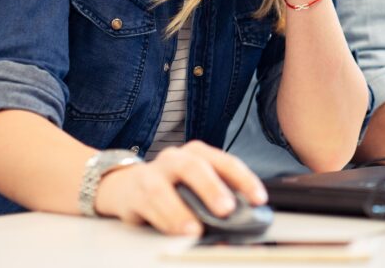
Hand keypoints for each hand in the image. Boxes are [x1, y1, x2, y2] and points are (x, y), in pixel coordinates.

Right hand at [93, 140, 266, 235]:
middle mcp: (175, 158)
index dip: (244, 179)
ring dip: (181, 211)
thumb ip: (217, 200)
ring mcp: (153, 173)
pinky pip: (147, 205)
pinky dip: (164, 220)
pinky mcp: (134, 192)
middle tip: (226, 209)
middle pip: (194, 166)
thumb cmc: (171, 188)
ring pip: (163, 188)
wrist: (125, 186)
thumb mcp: (196, 188)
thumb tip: (244, 223)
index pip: (225, 162)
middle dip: (212, 188)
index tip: (259, 199)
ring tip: (196, 230)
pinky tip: (175, 231)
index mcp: (198, 154)